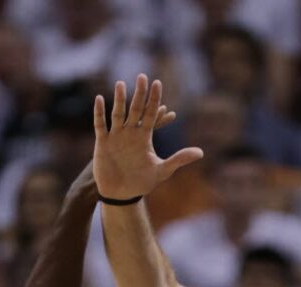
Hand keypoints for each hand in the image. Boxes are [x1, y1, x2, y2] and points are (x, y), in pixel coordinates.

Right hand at [93, 74, 202, 199]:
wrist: (122, 194)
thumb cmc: (141, 183)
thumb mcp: (162, 171)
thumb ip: (179, 159)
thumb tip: (201, 152)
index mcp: (144, 137)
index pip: (151, 114)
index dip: (154, 100)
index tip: (158, 83)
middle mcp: (130, 133)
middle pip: (135, 110)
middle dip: (139, 94)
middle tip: (143, 77)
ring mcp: (116, 136)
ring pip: (117, 113)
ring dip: (119, 100)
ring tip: (120, 84)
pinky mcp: (103, 143)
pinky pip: (100, 125)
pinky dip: (99, 113)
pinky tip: (99, 99)